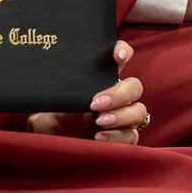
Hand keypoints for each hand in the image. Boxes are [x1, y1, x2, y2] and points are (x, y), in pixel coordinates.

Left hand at [29, 41, 146, 143]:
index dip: (123, 52)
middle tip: (96, 104)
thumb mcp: (57, 108)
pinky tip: (99, 138)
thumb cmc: (56, 117)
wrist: (53, 141)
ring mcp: (122, 116)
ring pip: (138, 111)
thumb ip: (70, 103)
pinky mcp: (122, 137)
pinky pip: (131, 136)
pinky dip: (118, 137)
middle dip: (120, 94)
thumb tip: (81, 101)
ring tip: (99, 122)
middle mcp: (116, 95)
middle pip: (134, 87)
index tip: (119, 56)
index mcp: (102, 79)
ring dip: (122, 116)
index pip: (120, 58)